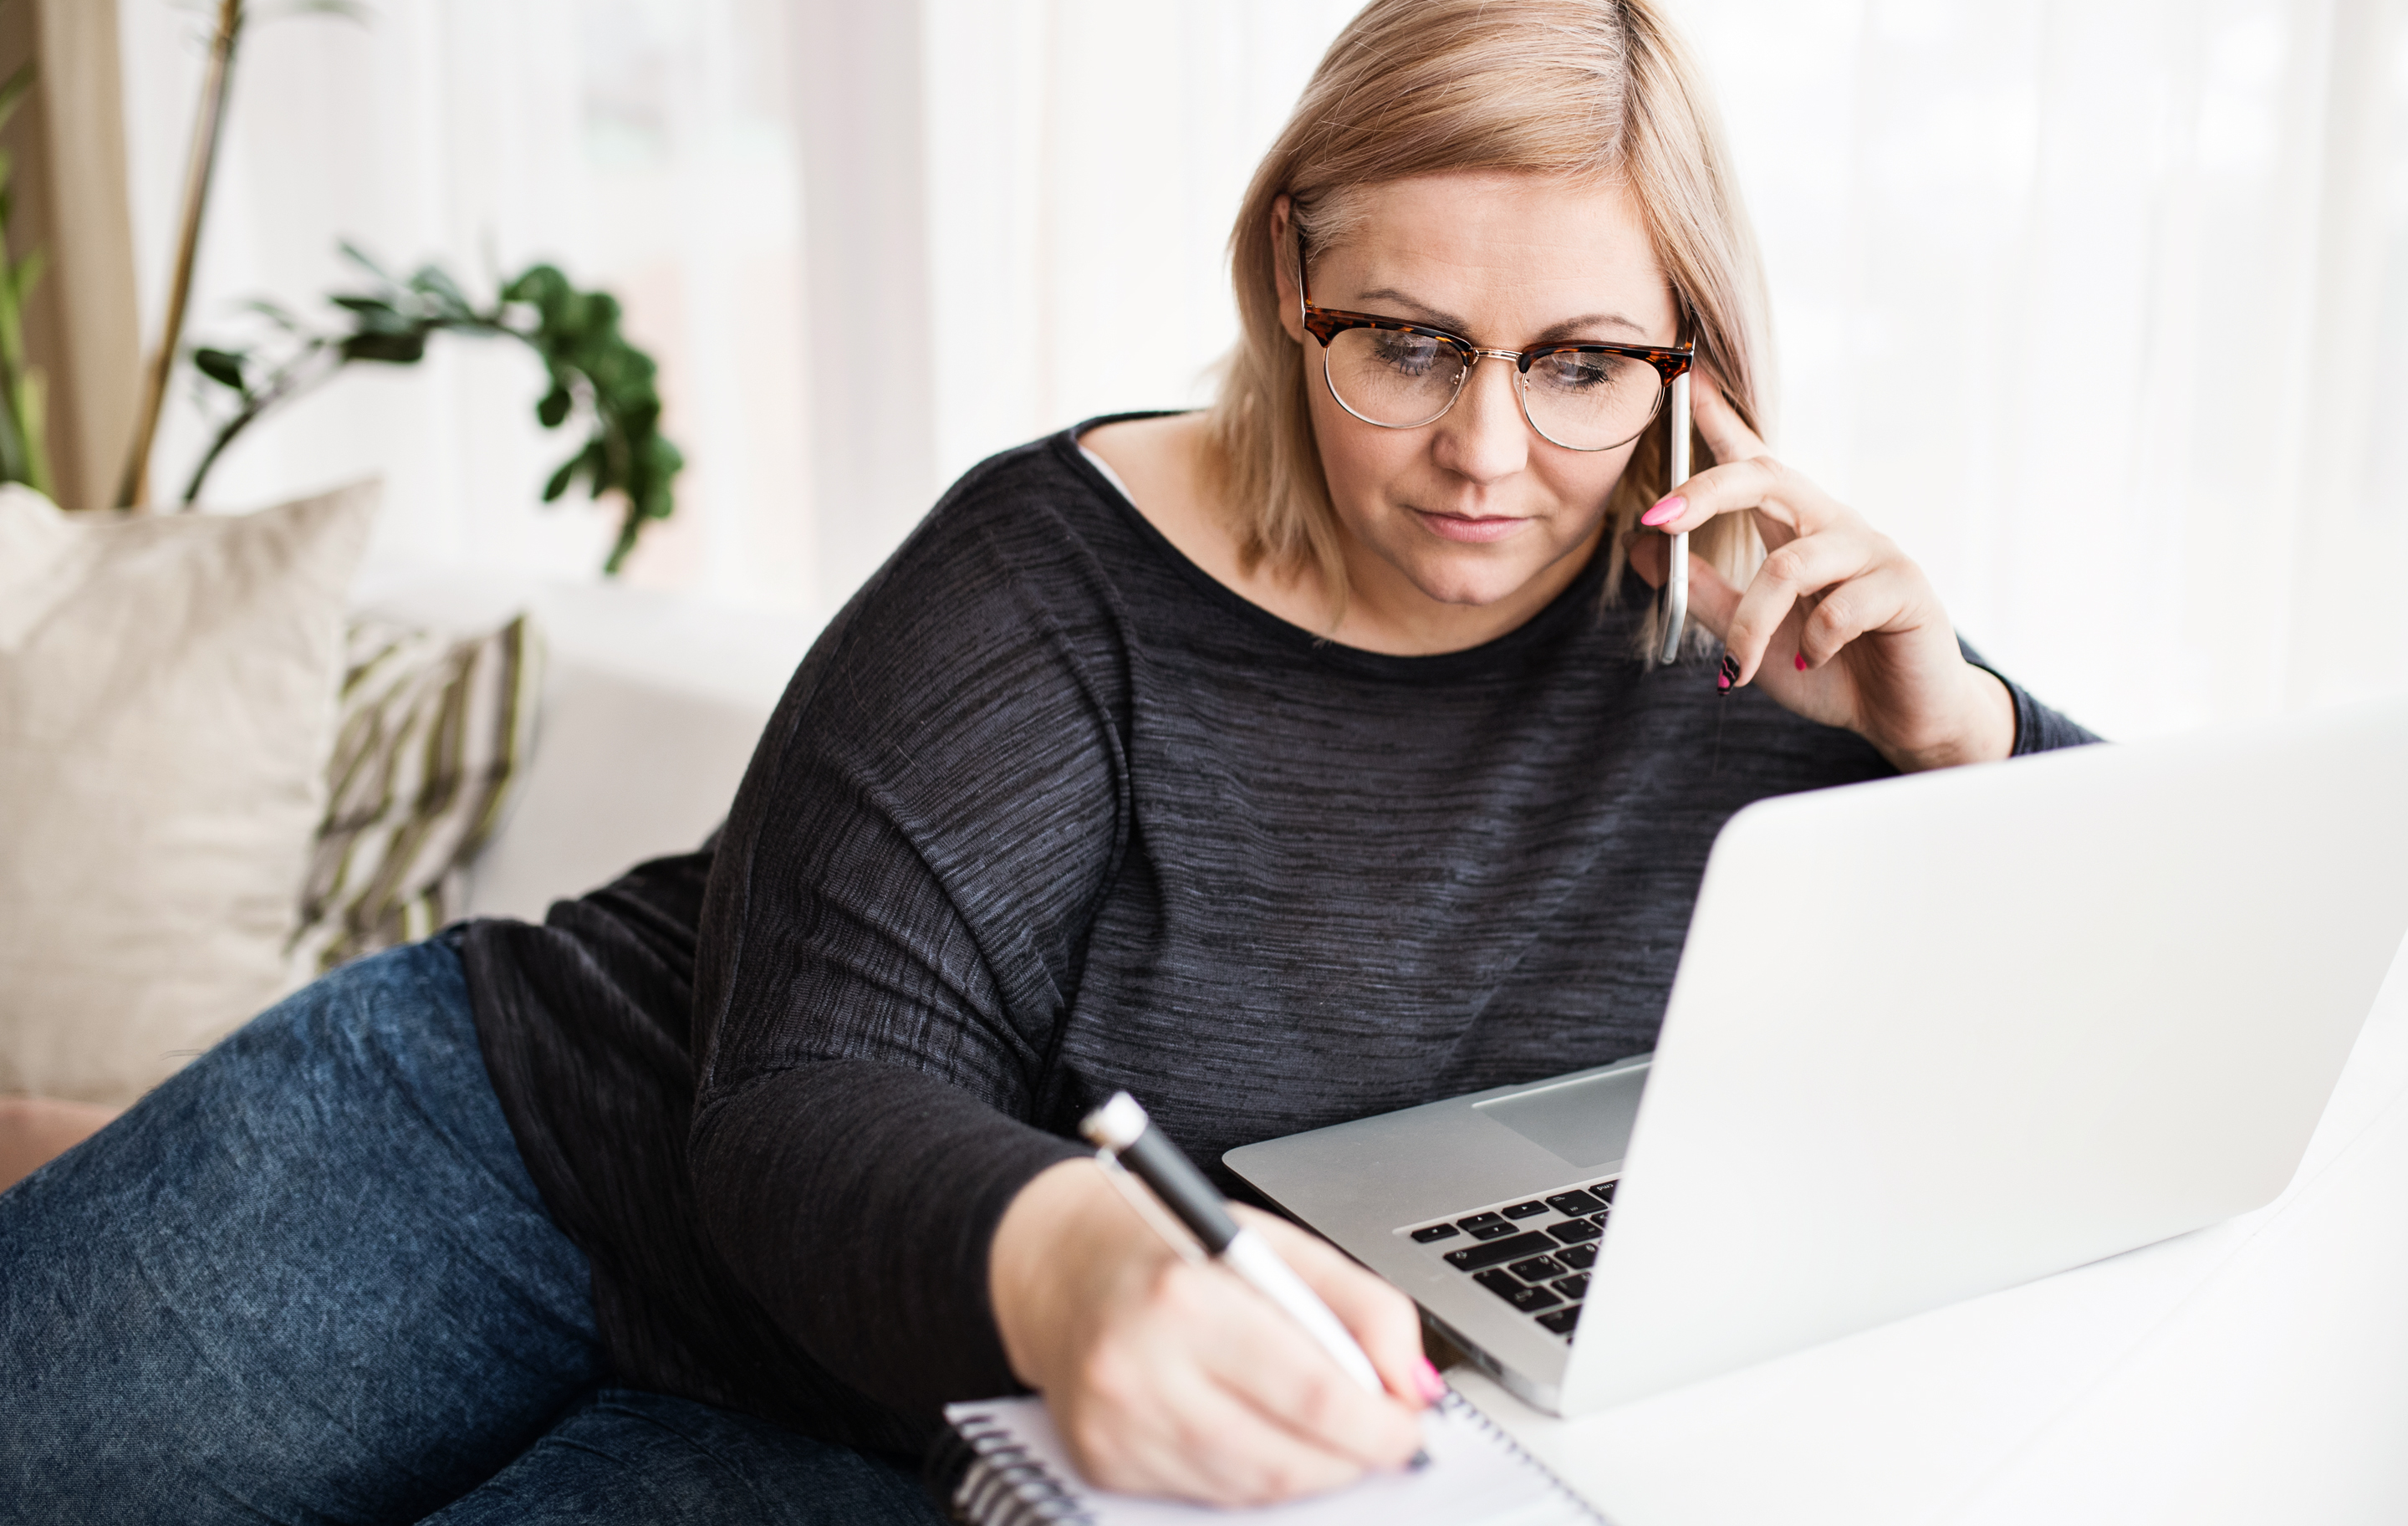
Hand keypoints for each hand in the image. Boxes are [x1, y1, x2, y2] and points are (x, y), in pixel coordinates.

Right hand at [989, 1157, 1438, 1505]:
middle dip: (1353, 1455)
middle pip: (1285, 1456)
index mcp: (1185, 1295)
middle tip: (1381, 1433)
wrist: (1057, 1265)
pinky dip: (1252, 1476)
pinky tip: (1258, 1431)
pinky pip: (1208, 1493)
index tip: (1408, 1420)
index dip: (1378, 1423)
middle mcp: (1140, 1366)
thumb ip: (1360, 1303)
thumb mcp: (1272, 1243)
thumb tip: (1414, 1384)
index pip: (1313, 1392)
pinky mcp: (1102, 1461)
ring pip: (1252, 1488)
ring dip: (1309, 1469)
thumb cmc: (1168, 1247)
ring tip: (1326, 1430)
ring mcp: (1115, 1425)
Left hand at [1627, 378, 2014, 771]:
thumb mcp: (1749, 634)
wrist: (1902, 716)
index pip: (1755, 462)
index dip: (1719, 420)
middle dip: (1706, 492)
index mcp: (1795, 530)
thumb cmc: (1829, 669)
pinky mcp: (1905, 587)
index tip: (1686, 380)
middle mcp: (1833, 527)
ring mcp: (1872, 552)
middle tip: (1657, 520)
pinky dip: (1812, 645)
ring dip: (1752, 624)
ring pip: (1791, 566)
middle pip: (1768, 479)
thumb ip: (1699, 590)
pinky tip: (1811, 663)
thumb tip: (1640, 543)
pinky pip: (1840, 608)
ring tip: (1740, 667)